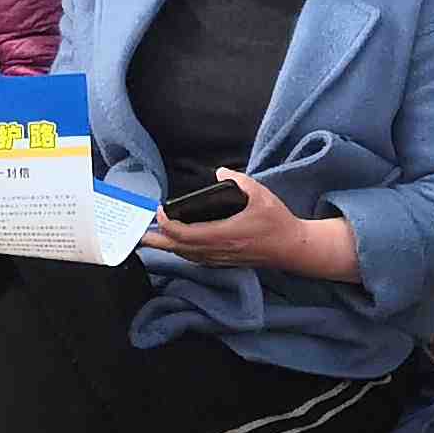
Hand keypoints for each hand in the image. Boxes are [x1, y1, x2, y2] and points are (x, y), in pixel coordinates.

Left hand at [144, 166, 353, 281]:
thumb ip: (239, 180)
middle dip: (158, 241)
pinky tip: (178, 247)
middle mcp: (219, 249)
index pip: (186, 233)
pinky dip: (183, 252)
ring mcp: (222, 258)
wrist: (293, 248)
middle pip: (180, 248)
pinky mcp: (226, 261)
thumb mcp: (261, 195)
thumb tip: (220, 171)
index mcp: (224, 233)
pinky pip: (197, 259)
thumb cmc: (278, 221)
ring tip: (153, 240)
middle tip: (140, 235)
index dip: (168, 224)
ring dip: (168, 247)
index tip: (160, 211)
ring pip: (187, 256)